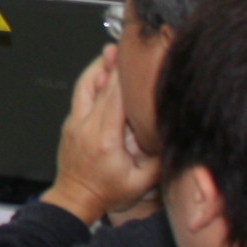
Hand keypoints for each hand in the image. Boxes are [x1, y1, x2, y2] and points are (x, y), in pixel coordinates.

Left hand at [43, 49, 159, 223]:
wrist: (75, 199)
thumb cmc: (106, 193)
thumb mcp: (140, 183)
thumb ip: (158, 162)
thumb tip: (175, 139)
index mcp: (105, 138)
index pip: (115, 98)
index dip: (124, 76)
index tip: (135, 60)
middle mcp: (86, 126)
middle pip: (99, 86)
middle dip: (111, 65)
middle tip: (122, 46)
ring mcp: (75, 124)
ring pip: (84, 86)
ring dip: (97, 68)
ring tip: (109, 52)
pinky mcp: (71, 124)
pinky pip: (80, 96)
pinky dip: (91, 81)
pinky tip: (101, 73)